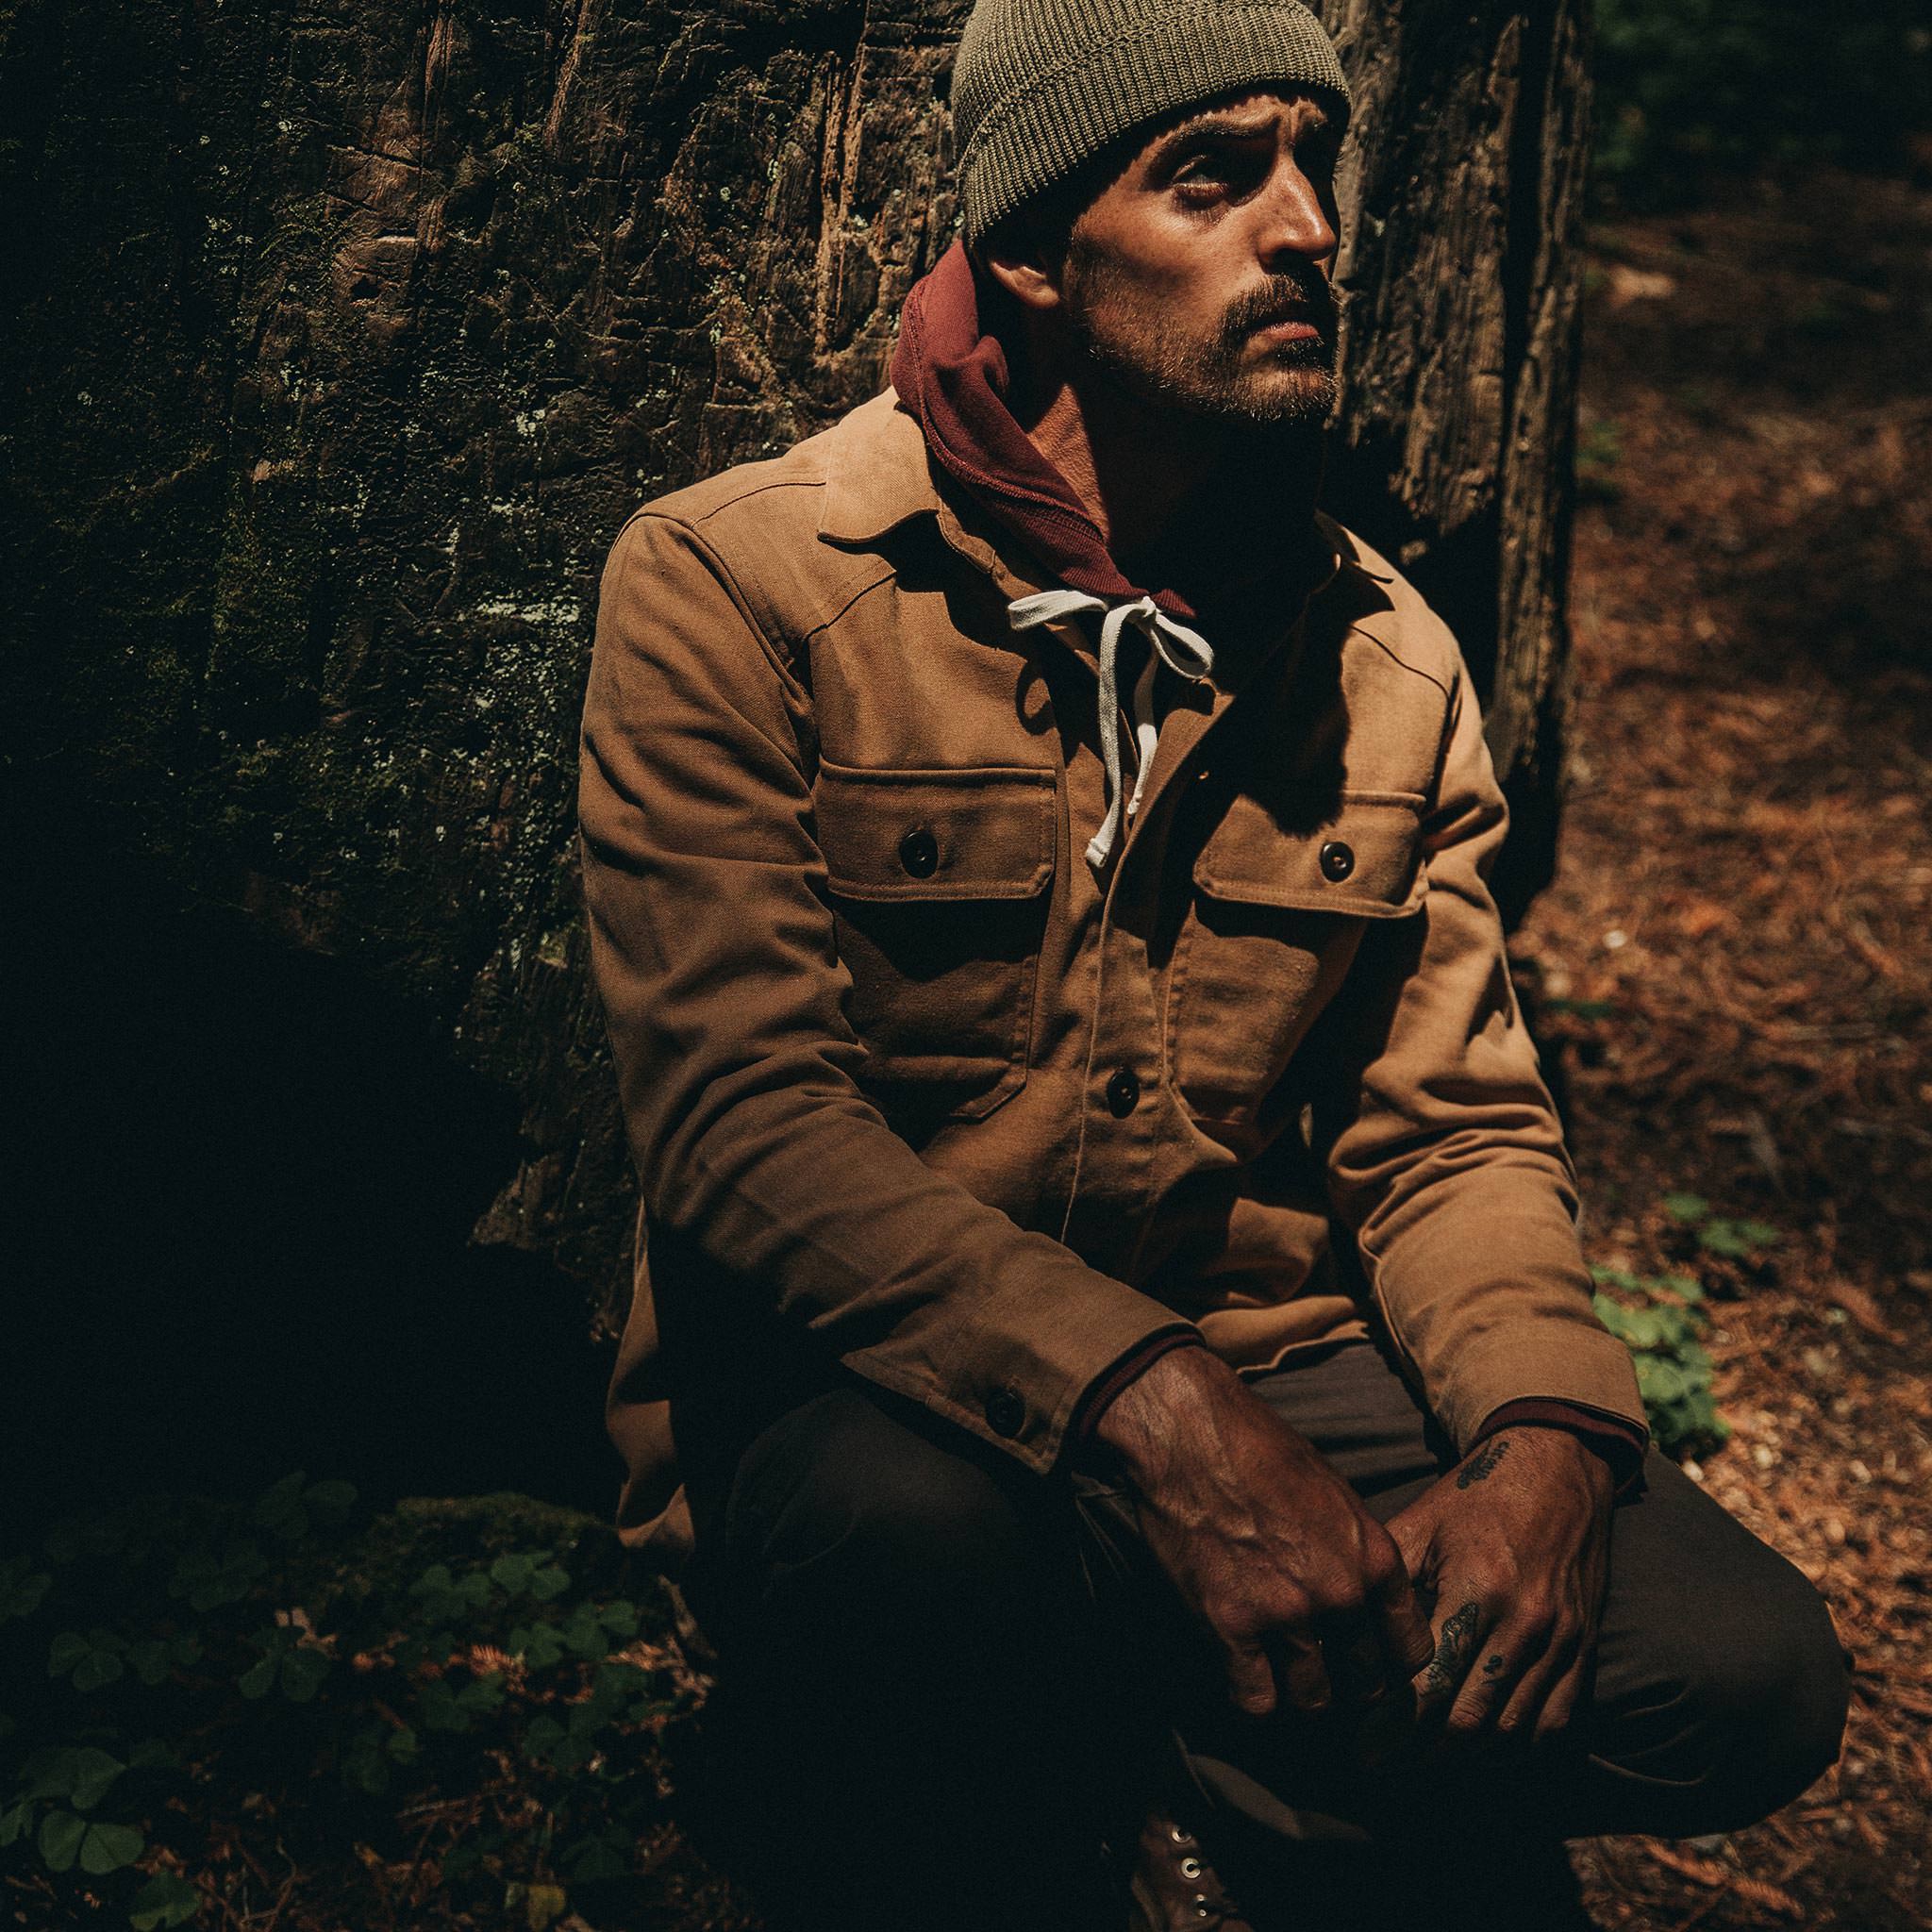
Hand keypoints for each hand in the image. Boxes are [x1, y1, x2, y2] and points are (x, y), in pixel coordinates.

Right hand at [1089, 1348, 1433, 1719]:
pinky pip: (1255, 1700)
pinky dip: (1251, 1698)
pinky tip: (1243, 1676)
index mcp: (1374, 1558)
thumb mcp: (1335, 1494)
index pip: (1411, 1651)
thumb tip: (1365, 1600)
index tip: (1368, 1665)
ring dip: (1298, 1697)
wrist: (1192, 1433)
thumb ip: (1357, 1554)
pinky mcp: (1230, 1624)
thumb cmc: (1261, 1450)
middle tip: (1323, 1679)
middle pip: (1364, 1685)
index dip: (1390, 1667)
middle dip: (1345, 1688)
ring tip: (1282, 1681)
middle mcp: (1340, 1593)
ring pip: (1312, 1701)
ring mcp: (1285, 1612)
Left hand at [1385, 1426, 1612, 1746]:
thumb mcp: (1422, 1521)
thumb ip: (1388, 1580)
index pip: (1431, 1682)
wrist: (1558, 1466)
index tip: (1360, 1746)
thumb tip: (1341, 1630)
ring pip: (1512, 1731)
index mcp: (1478, 1588)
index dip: (1392, 1724)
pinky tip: (1480, 1749)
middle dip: (1421, 1753)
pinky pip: (1555, 1723)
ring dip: (1466, 1758)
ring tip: (1422, 1762)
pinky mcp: (1583, 1649)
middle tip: (1383, 1763)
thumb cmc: (1476, 1495)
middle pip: (1470, 1720)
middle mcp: (1524, 1623)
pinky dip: (1517, 1746)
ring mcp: (1560, 1641)